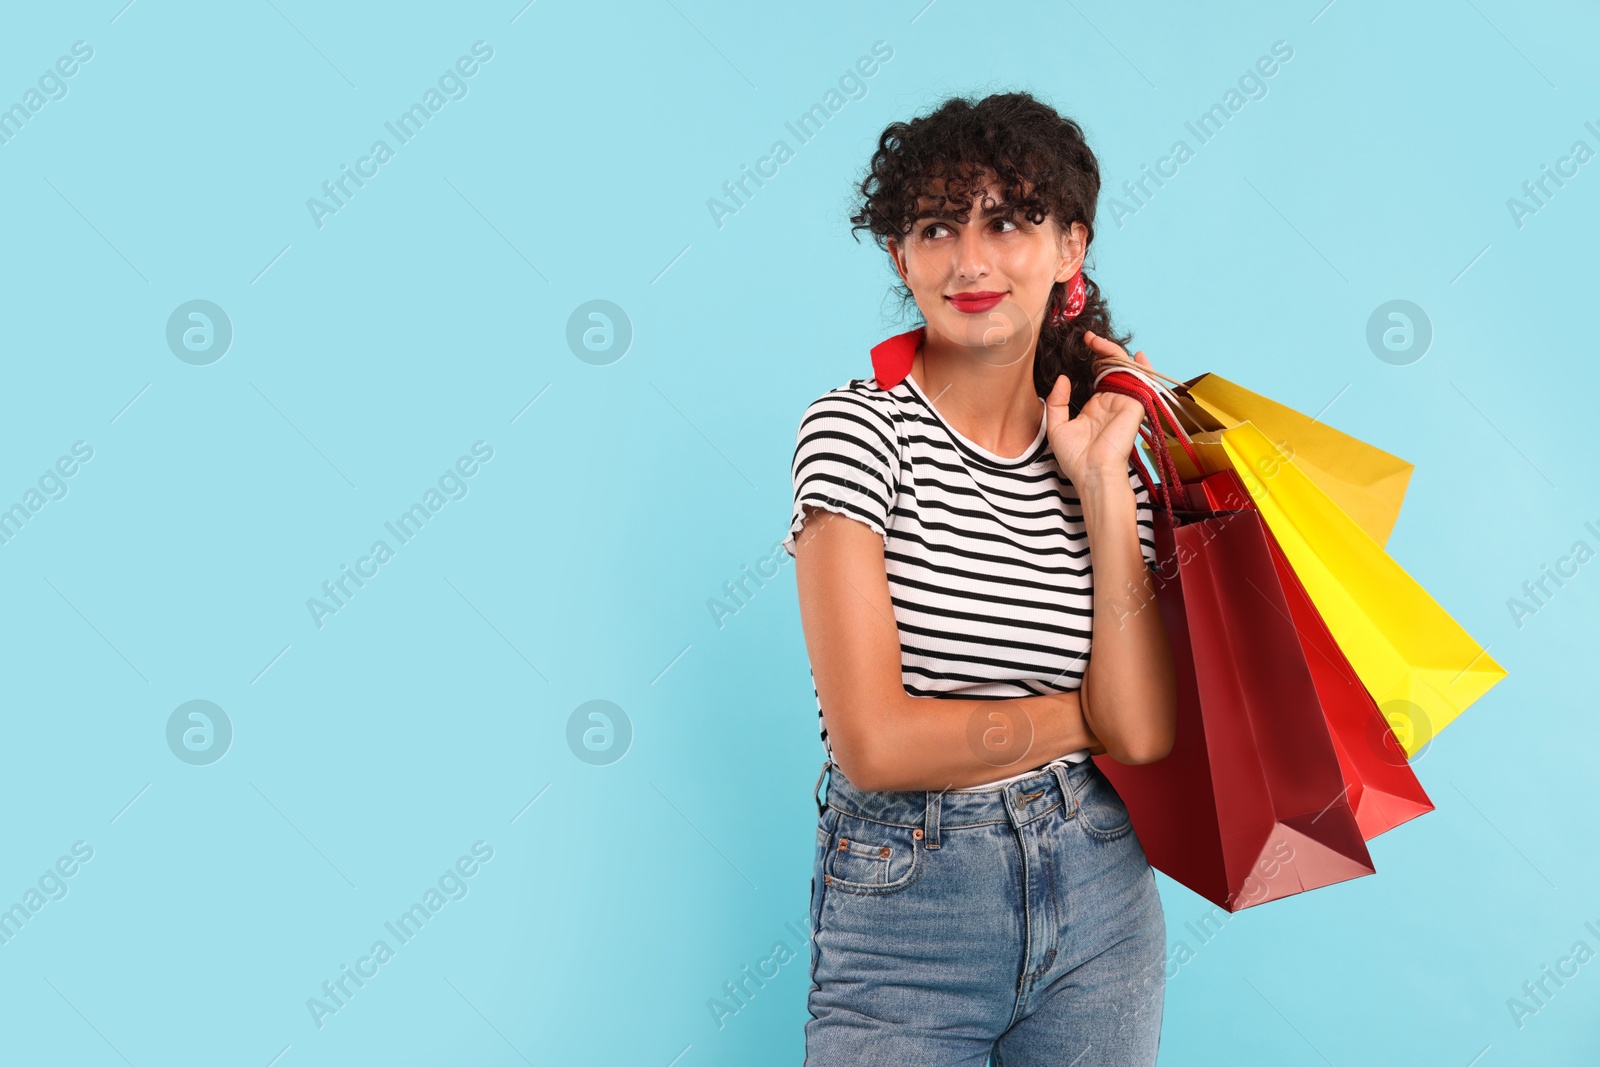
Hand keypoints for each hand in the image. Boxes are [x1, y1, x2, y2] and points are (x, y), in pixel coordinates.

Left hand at [1044, 330, 1152, 489]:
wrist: (1092, 473)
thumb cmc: (1075, 458)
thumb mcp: (1057, 427)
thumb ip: (1057, 402)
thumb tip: (1063, 378)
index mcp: (1096, 406)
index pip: (1098, 375)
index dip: (1093, 358)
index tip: (1083, 345)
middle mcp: (1112, 402)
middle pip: (1113, 368)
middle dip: (1103, 350)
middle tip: (1089, 338)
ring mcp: (1125, 402)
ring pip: (1126, 370)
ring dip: (1115, 353)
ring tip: (1098, 342)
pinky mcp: (1136, 406)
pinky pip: (1142, 382)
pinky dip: (1143, 368)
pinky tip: (1138, 355)